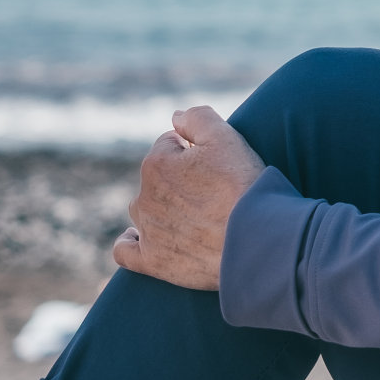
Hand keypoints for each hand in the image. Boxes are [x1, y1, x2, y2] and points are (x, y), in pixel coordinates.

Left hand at [113, 106, 265, 289]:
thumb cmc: (241, 185)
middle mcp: (143, 196)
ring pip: (144, 209)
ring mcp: (147, 231)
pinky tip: (139, 238)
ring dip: (162, 207)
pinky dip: (130, 242)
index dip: (196, 150)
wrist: (254, 239)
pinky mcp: (152, 261)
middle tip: (214, 190)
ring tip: (194, 215)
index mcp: (156, 163)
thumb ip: (197, 118)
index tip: (218, 163)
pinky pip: (125, 250)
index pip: (170, 144)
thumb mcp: (226, 136)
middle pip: (158, 177)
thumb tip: (175, 117)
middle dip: (179, 178)